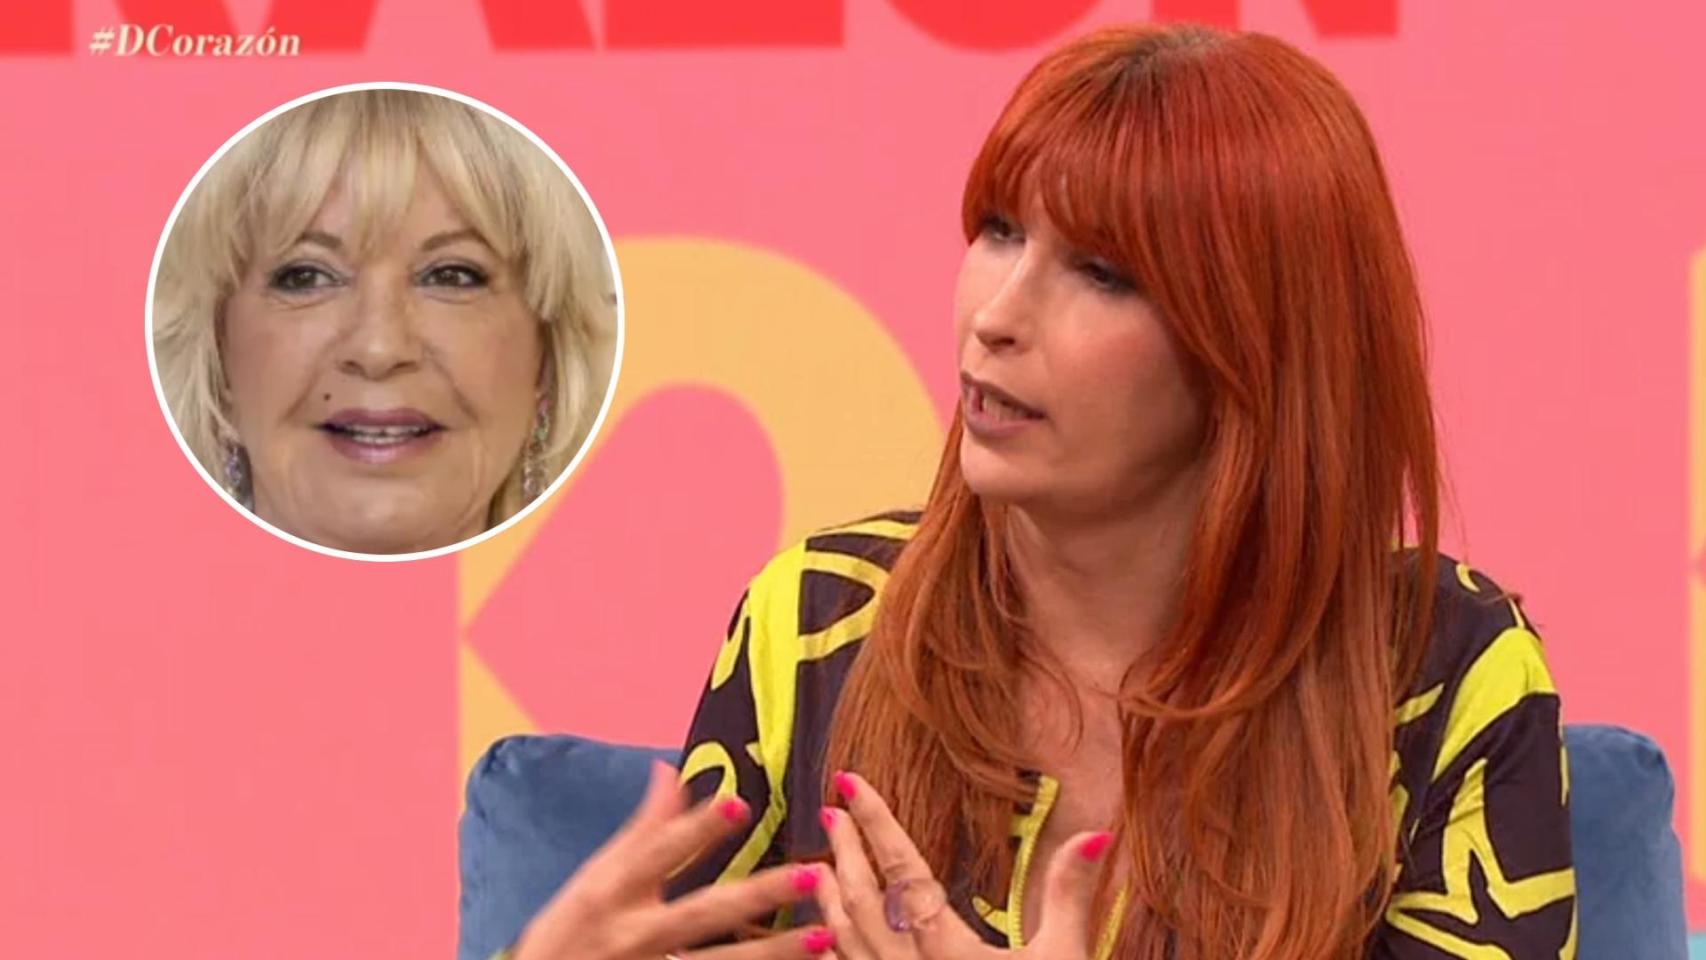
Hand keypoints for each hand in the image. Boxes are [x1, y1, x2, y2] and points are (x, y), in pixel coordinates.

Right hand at [512, 761, 837, 959]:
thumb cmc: (568, 932)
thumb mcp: (595, 876)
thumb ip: (642, 829)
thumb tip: (669, 769)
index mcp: (613, 891)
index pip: (659, 852)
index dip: (698, 829)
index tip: (739, 803)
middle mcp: (634, 934)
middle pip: (704, 913)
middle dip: (759, 895)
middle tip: (809, 873)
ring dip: (774, 953)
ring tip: (824, 937)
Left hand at [812, 770, 1110, 959]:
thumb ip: (1070, 894)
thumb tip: (1096, 832)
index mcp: (952, 954)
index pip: (905, 872)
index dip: (878, 823)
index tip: (851, 783)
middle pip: (863, 901)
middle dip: (845, 851)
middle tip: (831, 807)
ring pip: (846, 944)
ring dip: (830, 898)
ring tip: (821, 862)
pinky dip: (835, 951)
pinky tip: (828, 937)